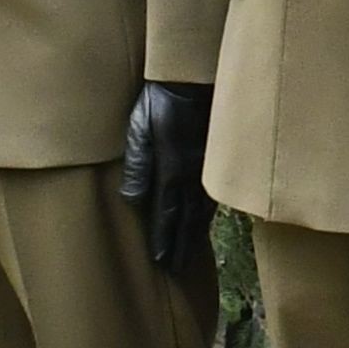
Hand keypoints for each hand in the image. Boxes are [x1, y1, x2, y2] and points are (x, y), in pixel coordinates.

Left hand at [119, 79, 214, 270]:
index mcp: (171, 170)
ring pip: (202, 209)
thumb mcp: (139, 129)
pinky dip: (207, 212)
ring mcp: (207, 167)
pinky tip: (204, 217)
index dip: (164, 240)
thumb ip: (137, 165)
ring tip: (191, 251)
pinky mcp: (216, 157)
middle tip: (177, 270)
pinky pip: (212, 192)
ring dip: (194, 233)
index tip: (162, 262)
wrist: (195, 77)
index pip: (166, 215)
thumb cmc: (160, 100)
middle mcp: (192, 175)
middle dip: (181, 246)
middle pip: (187, 219)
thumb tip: (132, 200)